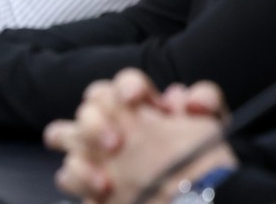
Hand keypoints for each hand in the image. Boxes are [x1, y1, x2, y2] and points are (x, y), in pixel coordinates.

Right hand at [42, 70, 233, 203]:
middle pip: (87, 106)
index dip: (126, 86)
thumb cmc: (201, 165)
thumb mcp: (212, 127)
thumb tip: (189, 98)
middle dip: (96, 120)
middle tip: (116, 143)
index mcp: (142, 109)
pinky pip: (66, 173)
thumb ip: (206, 101)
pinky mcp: (91, 185)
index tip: (135, 100)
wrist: (196, 203)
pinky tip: (103, 187)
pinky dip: (80, 177)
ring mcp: (99, 155)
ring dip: (81, 146)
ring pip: (63, 133)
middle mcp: (115, 126)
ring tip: (103, 168)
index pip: (125, 84)